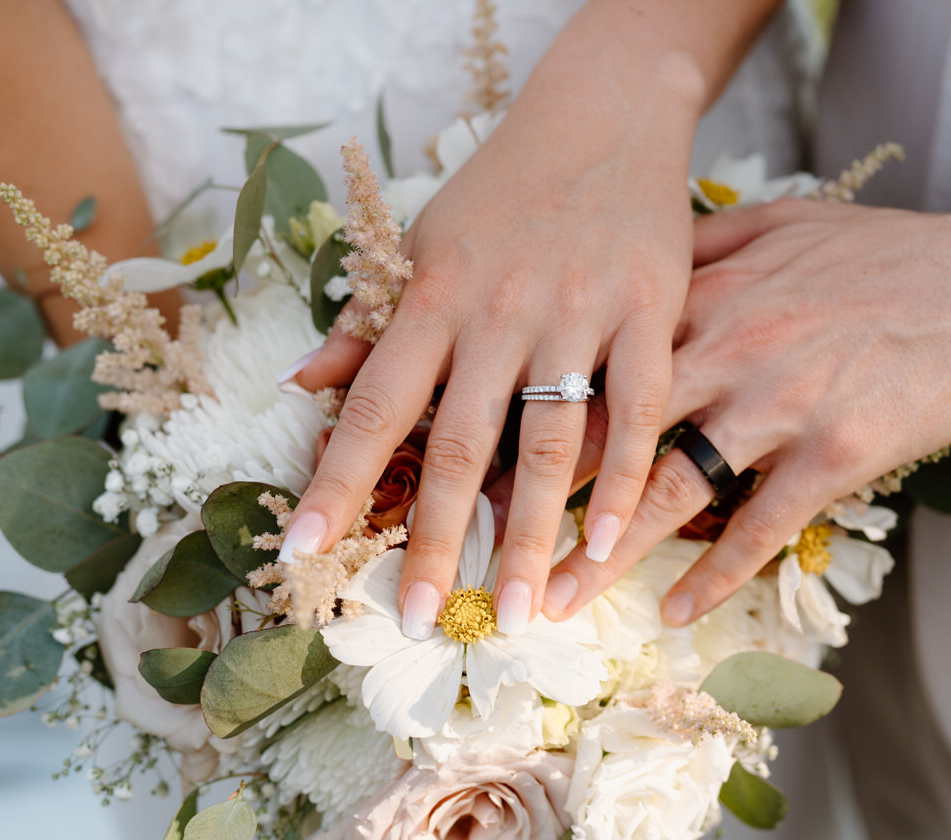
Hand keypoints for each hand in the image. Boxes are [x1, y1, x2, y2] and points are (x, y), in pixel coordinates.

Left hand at [279, 6, 725, 640]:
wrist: (605, 112)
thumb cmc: (503, 186)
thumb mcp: (422, 239)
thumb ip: (369, 319)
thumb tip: (300, 383)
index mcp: (433, 295)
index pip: (372, 403)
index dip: (335, 480)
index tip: (303, 550)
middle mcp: (498, 311)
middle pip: (459, 443)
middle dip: (437, 539)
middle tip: (417, 617)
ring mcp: (577, 313)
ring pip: (550, 439)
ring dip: (532, 532)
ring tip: (517, 610)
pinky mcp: (650, 310)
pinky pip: (637, 407)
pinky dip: (623, 477)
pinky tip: (607, 542)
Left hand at [524, 198, 950, 625]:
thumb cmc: (876, 255)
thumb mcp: (776, 226)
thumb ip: (698, 249)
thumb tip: (634, 261)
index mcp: (704, 300)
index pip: (597, 365)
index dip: (532, 416)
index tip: (479, 457)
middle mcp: (728, 354)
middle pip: (613, 438)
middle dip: (542, 500)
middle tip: (488, 550)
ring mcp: (780, 408)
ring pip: (672, 492)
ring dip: (607, 556)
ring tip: (557, 601)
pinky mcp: (834, 456)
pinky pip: (760, 528)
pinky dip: (716, 575)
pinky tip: (675, 612)